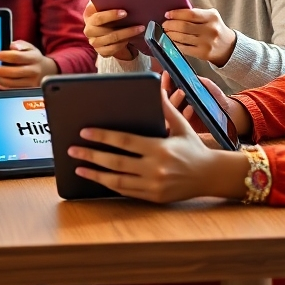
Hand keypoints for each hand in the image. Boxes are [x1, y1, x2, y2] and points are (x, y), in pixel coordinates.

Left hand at [0, 40, 57, 88]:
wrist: (48, 71)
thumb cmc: (35, 58)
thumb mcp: (31, 48)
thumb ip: (21, 45)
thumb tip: (13, 46)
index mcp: (33, 58)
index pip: (15, 57)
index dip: (2, 56)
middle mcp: (33, 71)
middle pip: (12, 72)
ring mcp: (31, 82)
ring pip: (11, 83)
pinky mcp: (28, 90)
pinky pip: (13, 90)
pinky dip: (2, 86)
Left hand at [67, 83, 248, 203]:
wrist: (211, 176)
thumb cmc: (193, 148)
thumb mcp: (181, 126)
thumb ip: (166, 108)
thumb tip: (156, 87)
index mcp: (161, 148)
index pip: (125, 141)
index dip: (103, 136)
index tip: (84, 131)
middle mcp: (156, 168)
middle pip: (116, 162)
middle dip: (91, 155)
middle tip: (72, 149)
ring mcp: (154, 186)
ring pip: (118, 181)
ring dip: (95, 174)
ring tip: (78, 166)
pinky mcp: (154, 197)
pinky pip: (127, 192)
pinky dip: (109, 185)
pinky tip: (97, 178)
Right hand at [82, 1, 144, 60]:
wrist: (100, 27)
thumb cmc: (105, 13)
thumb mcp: (103, 5)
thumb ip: (108, 1)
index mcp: (89, 17)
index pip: (99, 18)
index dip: (111, 15)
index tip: (125, 12)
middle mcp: (89, 31)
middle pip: (108, 32)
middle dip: (125, 29)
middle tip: (140, 24)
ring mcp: (94, 42)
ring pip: (112, 41)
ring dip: (128, 35)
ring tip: (140, 30)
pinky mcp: (100, 51)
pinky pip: (112, 50)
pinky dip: (122, 44)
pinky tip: (131, 39)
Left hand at [162, 8, 236, 66]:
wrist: (228, 47)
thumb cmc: (215, 28)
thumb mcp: (210, 16)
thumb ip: (195, 13)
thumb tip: (174, 13)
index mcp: (212, 17)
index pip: (190, 14)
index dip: (176, 14)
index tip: (167, 14)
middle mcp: (210, 30)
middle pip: (184, 26)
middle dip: (170, 25)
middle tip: (164, 24)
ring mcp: (206, 43)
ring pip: (182, 38)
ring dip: (170, 35)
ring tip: (166, 32)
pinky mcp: (203, 53)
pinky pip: (184, 48)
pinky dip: (174, 44)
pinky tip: (170, 41)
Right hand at [162, 71, 253, 138]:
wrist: (230, 115)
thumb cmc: (218, 100)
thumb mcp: (210, 88)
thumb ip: (203, 82)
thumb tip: (194, 76)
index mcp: (181, 96)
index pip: (169, 89)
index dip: (166, 82)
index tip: (166, 74)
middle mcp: (179, 107)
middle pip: (167, 99)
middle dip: (167, 91)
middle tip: (173, 84)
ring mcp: (182, 118)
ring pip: (172, 110)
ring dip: (174, 100)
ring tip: (181, 92)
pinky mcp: (188, 127)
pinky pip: (183, 121)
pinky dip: (185, 114)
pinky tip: (190, 108)